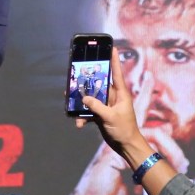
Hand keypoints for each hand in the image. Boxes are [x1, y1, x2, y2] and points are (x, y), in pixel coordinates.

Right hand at [77, 50, 189, 175]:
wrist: (126, 146)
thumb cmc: (124, 130)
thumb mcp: (110, 117)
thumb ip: (97, 106)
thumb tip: (84, 98)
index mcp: (120, 94)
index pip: (117, 73)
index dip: (114, 60)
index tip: (112, 47)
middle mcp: (113, 97)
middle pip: (98, 84)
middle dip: (87, 82)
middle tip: (75, 75)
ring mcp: (106, 106)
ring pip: (91, 98)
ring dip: (81, 101)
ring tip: (68, 100)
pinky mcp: (101, 115)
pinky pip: (89, 111)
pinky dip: (82, 116)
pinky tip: (78, 123)